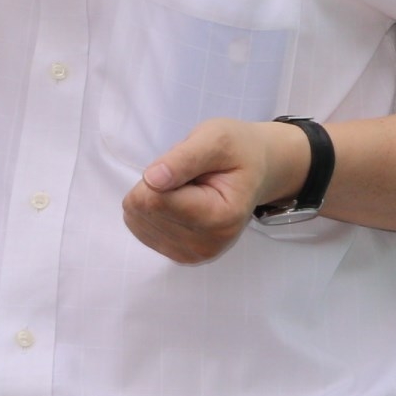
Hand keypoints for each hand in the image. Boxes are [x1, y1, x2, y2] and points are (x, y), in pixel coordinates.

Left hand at [121, 119, 311, 264]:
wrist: (257, 171)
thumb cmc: (238, 151)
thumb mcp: (217, 138)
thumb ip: (184, 158)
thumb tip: (152, 180)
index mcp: (220, 218)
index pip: (155, 199)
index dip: (160, 172)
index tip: (188, 164)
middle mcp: (206, 245)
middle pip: (144, 210)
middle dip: (158, 184)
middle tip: (191, 176)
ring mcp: (192, 255)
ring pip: (138, 219)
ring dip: (155, 196)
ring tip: (188, 188)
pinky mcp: (180, 256)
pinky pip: (140, 228)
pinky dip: (153, 209)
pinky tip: (180, 202)